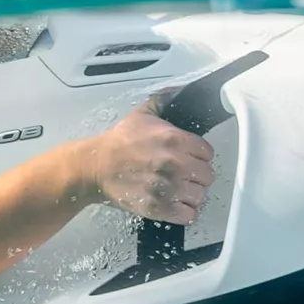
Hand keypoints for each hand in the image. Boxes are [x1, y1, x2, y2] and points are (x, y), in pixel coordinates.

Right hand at [78, 100, 215, 224]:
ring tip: (179, 190)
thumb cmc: (118, 142)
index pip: (208, 153)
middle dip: (197, 175)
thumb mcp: (141, 115)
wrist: (95, 168)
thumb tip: (176, 88)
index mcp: (174, 139)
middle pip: (207, 175)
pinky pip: (189, 215)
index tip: (190, 158)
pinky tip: (175, 204)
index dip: (199, 156)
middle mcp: (175, 164)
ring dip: (191, 194)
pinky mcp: (159, 207)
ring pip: (200, 196)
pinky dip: (185, 212)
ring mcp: (168, 188)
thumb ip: (163, 100)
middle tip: (184, 175)